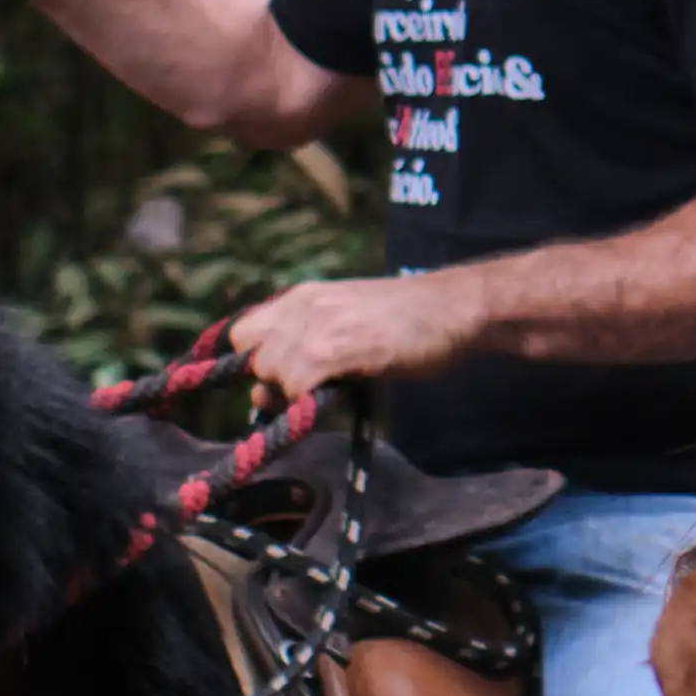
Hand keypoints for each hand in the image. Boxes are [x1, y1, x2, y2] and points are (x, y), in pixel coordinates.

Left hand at [231, 275, 483, 397]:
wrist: (453, 308)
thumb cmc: (408, 322)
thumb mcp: (346, 324)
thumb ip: (304, 351)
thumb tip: (258, 397)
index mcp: (302, 297)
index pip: (242, 334)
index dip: (254, 363)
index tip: (277, 381)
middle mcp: (302, 304)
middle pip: (251, 358)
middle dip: (274, 381)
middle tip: (313, 388)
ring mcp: (316, 324)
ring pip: (270, 372)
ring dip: (294, 391)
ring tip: (334, 386)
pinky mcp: (335, 347)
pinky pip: (296, 384)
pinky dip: (310, 399)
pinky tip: (342, 389)